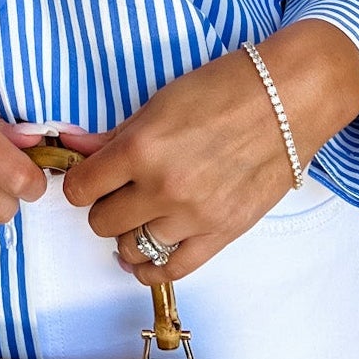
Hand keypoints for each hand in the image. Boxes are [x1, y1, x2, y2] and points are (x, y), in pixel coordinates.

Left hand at [60, 20, 358, 283]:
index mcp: (142, 148)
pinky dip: (151, 268)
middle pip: (102, 223)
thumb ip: (112, 134)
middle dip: (103, 205)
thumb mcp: (159, 102)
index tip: (87, 177)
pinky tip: (145, 258)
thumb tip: (70, 146)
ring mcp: (194, 217)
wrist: (287, 100)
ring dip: (129, 233)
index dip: (79, 182)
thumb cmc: (223, 89)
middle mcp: (164, 188)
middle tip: (118, 189)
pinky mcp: (222, 234)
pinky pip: (173, 270)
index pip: (81, 189)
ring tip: (138, 214)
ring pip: (133, 249)